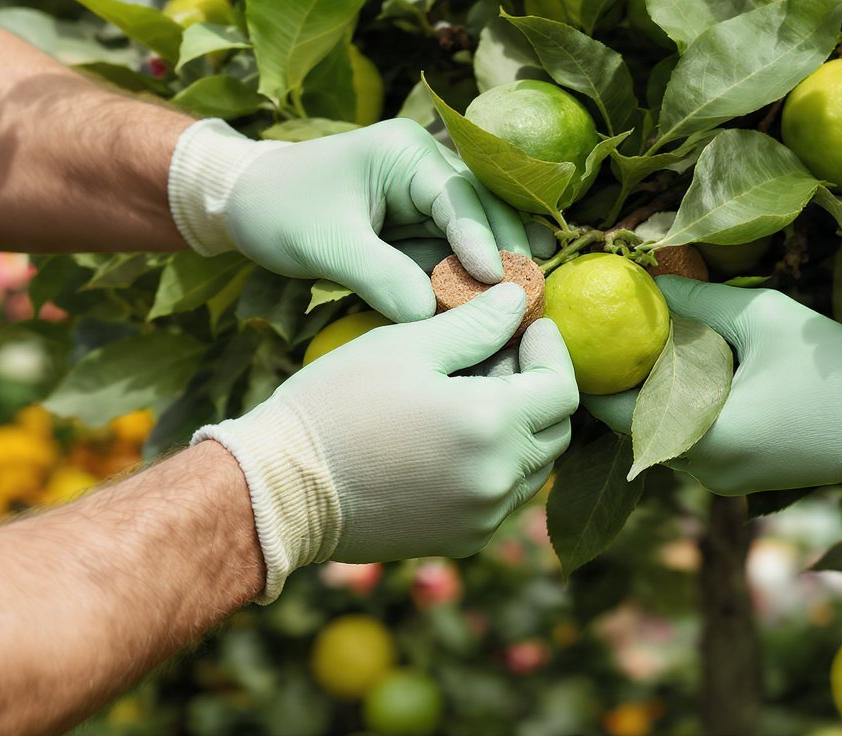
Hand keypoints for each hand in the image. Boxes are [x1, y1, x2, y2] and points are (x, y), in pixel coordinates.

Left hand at [168, 118, 528, 321]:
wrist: (245, 205)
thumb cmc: (280, 211)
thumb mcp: (328, 246)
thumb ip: (382, 277)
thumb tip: (431, 315)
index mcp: (406, 152)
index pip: (458, 196)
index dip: (483, 239)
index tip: (498, 281)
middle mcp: (425, 167)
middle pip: (482, 210)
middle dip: (504, 253)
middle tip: (530, 297)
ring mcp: (425, 196)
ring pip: (475, 233)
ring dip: (495, 267)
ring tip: (530, 302)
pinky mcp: (418, 225)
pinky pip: (453, 251)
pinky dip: (471, 277)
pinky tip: (499, 303)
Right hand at [193, 284, 577, 600]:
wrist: (280, 489)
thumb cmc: (336, 405)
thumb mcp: (405, 347)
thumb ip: (474, 324)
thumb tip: (519, 300)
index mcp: (491, 425)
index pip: (562, 387)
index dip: (550, 350)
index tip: (525, 327)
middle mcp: (499, 480)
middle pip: (556, 430)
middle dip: (539, 388)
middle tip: (496, 357)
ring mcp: (482, 518)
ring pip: (533, 466)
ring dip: (520, 429)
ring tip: (470, 396)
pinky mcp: (461, 541)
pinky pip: (502, 498)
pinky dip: (495, 465)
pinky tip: (451, 440)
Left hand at [584, 277, 841, 520]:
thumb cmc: (836, 371)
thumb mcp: (762, 317)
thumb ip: (696, 300)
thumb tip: (645, 279)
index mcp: (701, 438)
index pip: (611, 408)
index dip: (590, 366)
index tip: (575, 329)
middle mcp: (701, 470)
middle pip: (632, 421)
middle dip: (621, 374)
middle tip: (605, 326)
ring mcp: (719, 480)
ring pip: (660, 431)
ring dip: (653, 390)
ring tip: (644, 340)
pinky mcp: (737, 476)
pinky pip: (689, 439)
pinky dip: (681, 406)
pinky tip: (685, 366)